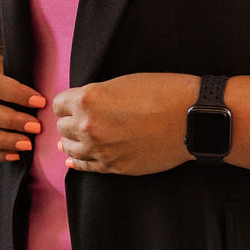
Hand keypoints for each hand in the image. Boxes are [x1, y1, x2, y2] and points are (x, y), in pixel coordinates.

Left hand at [55, 72, 198, 175]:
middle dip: (71, 121)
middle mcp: (88, 126)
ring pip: (70, 148)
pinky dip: (78, 161)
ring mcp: (100, 150)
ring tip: (77, 138)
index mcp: (88, 99)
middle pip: (62, 127)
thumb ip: (96, 95)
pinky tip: (73, 160)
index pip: (59, 104)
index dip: (67, 102)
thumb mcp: (123, 82)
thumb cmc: (163, 92)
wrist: (191, 119)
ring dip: (73, 141)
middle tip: (83, 118)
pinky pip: (85, 166)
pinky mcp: (113, 167)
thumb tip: (80, 108)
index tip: (73, 104)